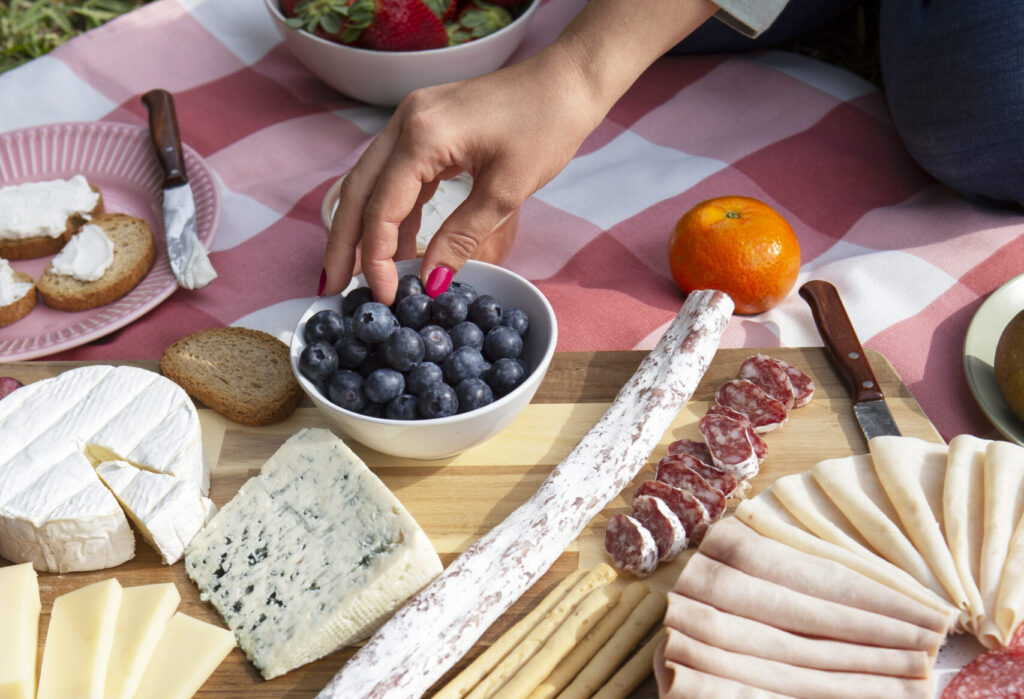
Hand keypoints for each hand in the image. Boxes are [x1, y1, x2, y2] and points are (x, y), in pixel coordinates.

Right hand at [321, 0, 717, 304]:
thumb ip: (462, 238)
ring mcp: (411, 121)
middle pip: (357, 192)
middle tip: (332, 289)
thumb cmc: (546, 127)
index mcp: (421, 135)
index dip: (376, 258)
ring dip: (362, 228)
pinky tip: (397, 243)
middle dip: (344, 244)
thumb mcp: (506, 192)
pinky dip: (392, 210)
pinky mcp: (424, 126)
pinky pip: (394, 173)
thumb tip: (430, 283)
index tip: (383, 295)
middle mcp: (404, 123)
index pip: (382, 208)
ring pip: (369, 182)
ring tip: (358, 273)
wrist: (566, 82)